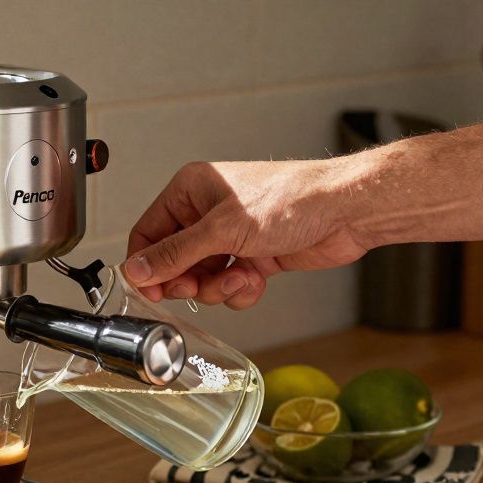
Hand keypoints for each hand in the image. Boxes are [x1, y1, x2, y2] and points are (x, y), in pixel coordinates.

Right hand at [124, 160, 373, 306]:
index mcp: (191, 190)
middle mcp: (207, 212)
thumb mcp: (222, 230)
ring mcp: (231, 236)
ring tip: (241, 277)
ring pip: (202, 278)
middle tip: (198, 287)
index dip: (146, 266)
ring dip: (219, 287)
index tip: (149, 291)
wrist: (345, 212)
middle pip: (174, 262)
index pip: (148, 233)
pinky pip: (229, 285)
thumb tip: (136, 270)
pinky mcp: (252, 256)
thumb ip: (175, 254)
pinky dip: (240, 289)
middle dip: (189, 281)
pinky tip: (257, 278)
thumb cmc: (291, 200)